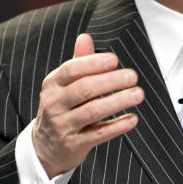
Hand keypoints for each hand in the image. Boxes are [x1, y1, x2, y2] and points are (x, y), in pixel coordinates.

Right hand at [32, 33, 143, 176]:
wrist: (45, 147)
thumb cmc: (61, 108)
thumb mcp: (64, 86)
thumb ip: (78, 63)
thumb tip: (85, 37)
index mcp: (52, 84)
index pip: (71, 70)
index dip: (93, 63)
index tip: (114, 60)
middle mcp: (55, 103)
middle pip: (84, 89)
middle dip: (110, 81)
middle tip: (133, 76)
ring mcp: (63, 125)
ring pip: (92, 111)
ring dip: (117, 101)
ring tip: (137, 94)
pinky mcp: (74, 144)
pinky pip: (99, 134)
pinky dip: (117, 126)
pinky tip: (132, 119)